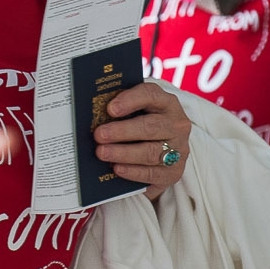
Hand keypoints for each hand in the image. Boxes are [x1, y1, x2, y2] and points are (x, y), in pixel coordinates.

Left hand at [94, 81, 192, 199]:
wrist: (163, 152)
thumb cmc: (142, 125)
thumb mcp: (135, 113)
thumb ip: (121, 111)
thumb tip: (91, 115)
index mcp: (166, 102)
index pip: (150, 95)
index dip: (130, 100)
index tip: (110, 108)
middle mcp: (176, 124)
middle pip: (150, 127)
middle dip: (122, 131)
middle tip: (99, 135)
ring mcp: (179, 149)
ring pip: (150, 151)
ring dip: (124, 153)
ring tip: (102, 153)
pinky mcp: (174, 171)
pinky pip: (153, 173)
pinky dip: (133, 172)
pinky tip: (117, 169)